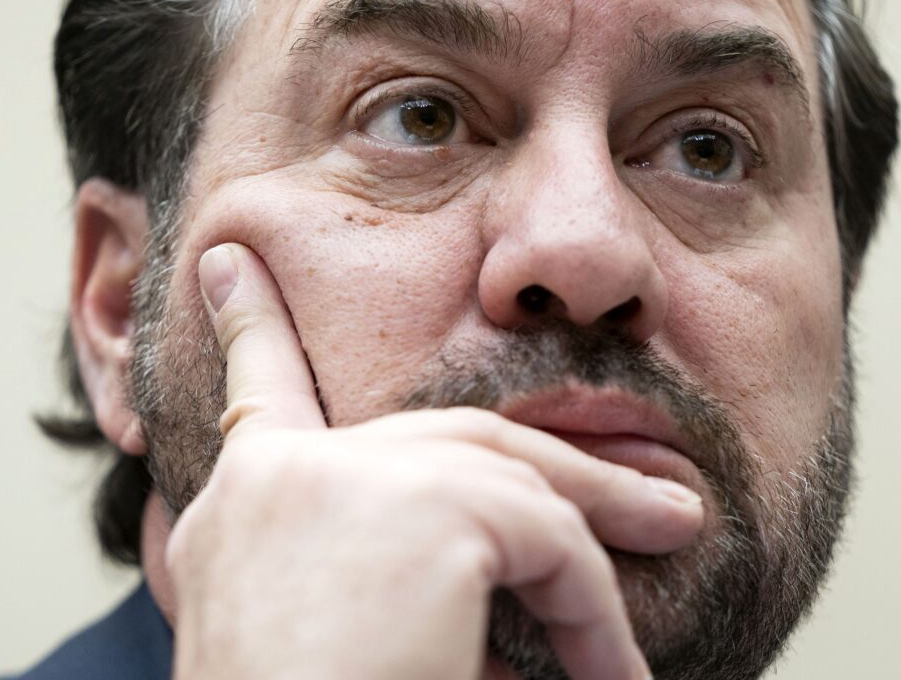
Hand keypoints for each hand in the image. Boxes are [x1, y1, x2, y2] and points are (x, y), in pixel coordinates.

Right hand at [165, 243, 703, 679]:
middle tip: (660, 500)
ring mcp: (347, 481)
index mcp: (246, 507)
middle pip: (454, 436)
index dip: (251, 323)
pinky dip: (593, 611)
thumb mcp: (329, 633)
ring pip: (515, 478)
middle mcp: (283, 476)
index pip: (258, 388)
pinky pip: (549, 542)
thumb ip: (372, 572)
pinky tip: (613, 674)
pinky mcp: (425, 509)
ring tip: (666, 571)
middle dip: (564, 470)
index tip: (234, 262)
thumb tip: (479, 575)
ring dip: (601, 537)